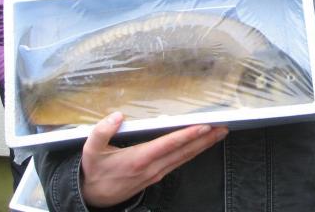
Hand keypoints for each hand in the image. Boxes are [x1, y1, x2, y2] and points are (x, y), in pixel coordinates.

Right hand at [80, 112, 227, 207]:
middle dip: (206, 139)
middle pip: (184, 151)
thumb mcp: (91, 150)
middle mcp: (152, 167)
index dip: (188, 135)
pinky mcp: (157, 176)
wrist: (93, 198)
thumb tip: (117, 116)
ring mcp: (156, 173)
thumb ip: (102, 131)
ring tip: (219, 134)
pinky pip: (179, 162)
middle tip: (224, 127)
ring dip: (203, 145)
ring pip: (185, 158)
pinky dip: (193, 152)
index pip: (169, 144)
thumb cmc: (94, 171)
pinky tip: (201, 145)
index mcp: (139, 159)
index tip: (205, 126)